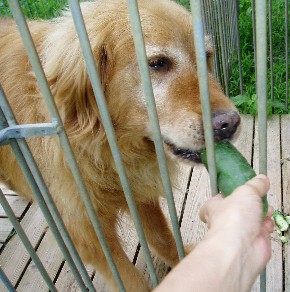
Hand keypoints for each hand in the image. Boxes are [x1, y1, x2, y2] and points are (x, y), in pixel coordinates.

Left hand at [199, 174, 273, 290]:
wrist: (242, 247)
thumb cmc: (232, 220)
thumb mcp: (245, 191)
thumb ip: (255, 184)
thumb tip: (261, 179)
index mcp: (215, 206)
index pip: (216, 199)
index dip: (225, 194)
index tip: (235, 188)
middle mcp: (226, 219)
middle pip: (238, 208)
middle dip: (251, 202)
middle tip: (257, 196)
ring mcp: (240, 231)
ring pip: (252, 218)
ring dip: (262, 212)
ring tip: (264, 208)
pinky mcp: (253, 240)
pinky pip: (262, 229)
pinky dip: (267, 224)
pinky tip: (267, 221)